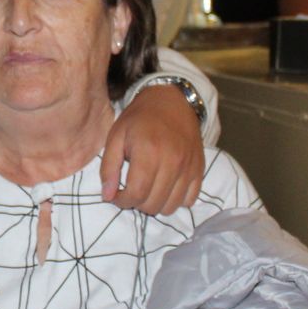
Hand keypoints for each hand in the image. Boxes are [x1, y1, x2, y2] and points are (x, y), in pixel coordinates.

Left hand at [100, 84, 204, 213]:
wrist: (172, 101)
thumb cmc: (139, 118)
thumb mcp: (115, 136)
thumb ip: (108, 168)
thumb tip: (108, 196)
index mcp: (149, 152)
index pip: (136, 194)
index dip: (122, 201)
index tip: (117, 195)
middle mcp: (172, 161)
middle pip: (153, 204)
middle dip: (137, 203)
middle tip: (132, 189)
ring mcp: (189, 167)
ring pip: (171, 207)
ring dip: (156, 203)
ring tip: (148, 188)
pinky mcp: (199, 169)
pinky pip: (189, 200)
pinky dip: (175, 199)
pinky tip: (165, 187)